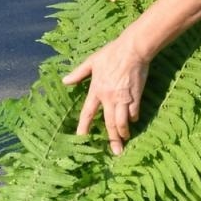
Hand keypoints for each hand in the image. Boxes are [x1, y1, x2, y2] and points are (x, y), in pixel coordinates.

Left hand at [63, 37, 150, 154]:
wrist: (132, 49)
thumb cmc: (111, 53)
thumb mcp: (91, 62)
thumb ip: (78, 73)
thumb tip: (64, 81)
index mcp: (96, 90)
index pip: (87, 113)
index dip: (83, 127)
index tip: (81, 139)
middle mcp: (109, 97)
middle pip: (109, 123)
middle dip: (112, 139)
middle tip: (115, 151)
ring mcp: (123, 98)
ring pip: (122, 122)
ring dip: (123, 133)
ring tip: (124, 141)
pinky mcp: (136, 96)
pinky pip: (134, 112)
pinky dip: (133, 119)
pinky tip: (132, 122)